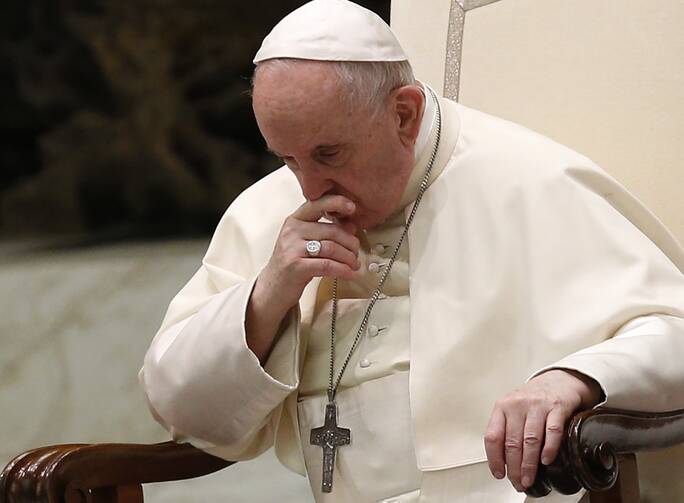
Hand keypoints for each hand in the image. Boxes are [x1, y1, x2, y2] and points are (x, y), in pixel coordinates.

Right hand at [246, 195, 359, 361]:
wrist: (272, 287)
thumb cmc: (292, 263)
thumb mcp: (304, 241)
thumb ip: (324, 230)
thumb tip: (351, 225)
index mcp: (295, 220)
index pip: (317, 204)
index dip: (337, 202)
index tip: (353, 207)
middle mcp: (292, 231)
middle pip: (332, 231)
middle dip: (350, 243)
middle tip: (356, 252)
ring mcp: (292, 248)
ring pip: (332, 248)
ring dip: (349, 258)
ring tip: (354, 265)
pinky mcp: (296, 267)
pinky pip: (327, 265)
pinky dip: (343, 270)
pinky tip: (350, 273)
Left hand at [484, 369, 602, 491]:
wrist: (559, 380)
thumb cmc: (533, 400)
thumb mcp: (513, 409)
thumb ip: (506, 430)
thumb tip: (502, 462)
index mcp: (502, 407)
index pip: (492, 436)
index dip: (494, 458)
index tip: (499, 473)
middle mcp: (517, 405)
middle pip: (512, 442)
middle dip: (514, 467)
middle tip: (517, 482)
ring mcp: (537, 405)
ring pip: (530, 439)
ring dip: (529, 464)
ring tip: (529, 479)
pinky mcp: (557, 407)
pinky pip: (552, 431)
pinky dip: (549, 448)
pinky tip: (546, 461)